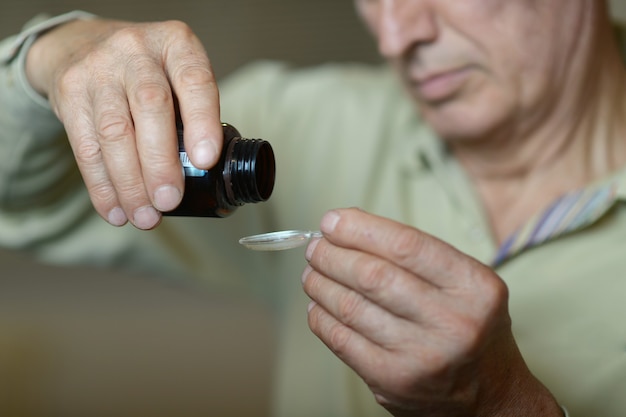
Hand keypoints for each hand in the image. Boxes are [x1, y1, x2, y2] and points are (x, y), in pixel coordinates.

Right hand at [25, 18, 222, 228]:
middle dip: (159, 162)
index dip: (201, 122)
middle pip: (149, 107)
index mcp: (176, 44)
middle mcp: (136, 50)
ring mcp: (98, 69)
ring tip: (145, 217)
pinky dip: (102, 186)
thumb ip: (193, 112)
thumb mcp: (177, 74)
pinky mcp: (69, 94)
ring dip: (130, 183)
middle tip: (169, 201)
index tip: (205, 161)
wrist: (82, 46)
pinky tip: (115, 210)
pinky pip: (85, 147)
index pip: (194, 81)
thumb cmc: (148, 72)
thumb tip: (209, 174)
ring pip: (114, 132)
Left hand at [302, 208, 561, 415]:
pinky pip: (341, 341)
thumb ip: (417, 256)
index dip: (360, 229)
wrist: (489, 394)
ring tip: (312, 272)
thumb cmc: (469, 325)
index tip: (332, 220)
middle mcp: (453, 322)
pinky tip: (318, 304)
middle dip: (332, 255)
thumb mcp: (466, 283)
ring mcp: (421, 357)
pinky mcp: (393, 382)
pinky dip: (321, 317)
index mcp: (475, 287)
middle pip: (372, 276)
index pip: (406, 245)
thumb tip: (347, 228)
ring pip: (350, 307)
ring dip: (321, 283)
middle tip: (316, 247)